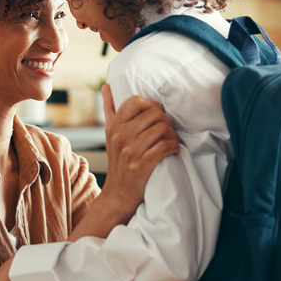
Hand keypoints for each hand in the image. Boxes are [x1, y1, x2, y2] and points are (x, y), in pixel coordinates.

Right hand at [102, 84, 180, 209]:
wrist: (118, 194)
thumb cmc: (118, 162)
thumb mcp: (110, 134)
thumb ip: (109, 109)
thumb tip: (106, 86)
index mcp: (114, 126)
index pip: (136, 101)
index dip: (151, 105)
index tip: (156, 115)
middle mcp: (120, 136)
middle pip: (154, 113)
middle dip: (166, 120)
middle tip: (168, 129)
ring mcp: (131, 150)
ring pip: (162, 128)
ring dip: (173, 134)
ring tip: (172, 140)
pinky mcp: (142, 164)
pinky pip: (165, 146)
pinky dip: (174, 146)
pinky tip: (173, 149)